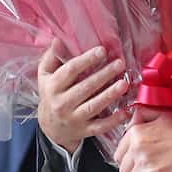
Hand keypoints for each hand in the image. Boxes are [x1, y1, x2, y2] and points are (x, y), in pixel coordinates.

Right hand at [36, 39, 127, 153]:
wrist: (51, 127)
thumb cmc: (51, 94)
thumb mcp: (45, 75)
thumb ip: (52, 57)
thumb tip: (58, 39)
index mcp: (52, 87)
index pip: (71, 70)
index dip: (87, 60)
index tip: (102, 51)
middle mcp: (62, 103)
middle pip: (85, 87)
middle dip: (104, 74)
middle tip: (120, 63)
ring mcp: (74, 118)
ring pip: (94, 106)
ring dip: (110, 94)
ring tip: (124, 83)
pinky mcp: (84, 131)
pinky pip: (101, 126)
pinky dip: (114, 120)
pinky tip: (126, 111)